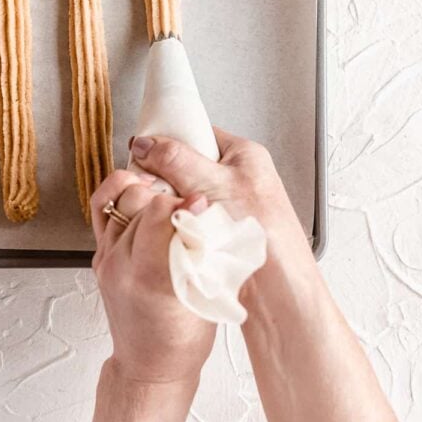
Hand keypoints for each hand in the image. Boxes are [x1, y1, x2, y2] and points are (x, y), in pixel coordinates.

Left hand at [91, 170, 215, 384]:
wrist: (149, 366)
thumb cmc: (182, 340)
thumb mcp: (205, 298)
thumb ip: (204, 253)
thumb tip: (210, 211)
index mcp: (148, 276)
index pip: (158, 213)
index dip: (184, 201)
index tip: (201, 204)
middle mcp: (120, 263)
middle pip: (139, 200)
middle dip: (168, 195)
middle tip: (186, 205)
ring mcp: (106, 258)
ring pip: (119, 199)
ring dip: (147, 192)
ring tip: (168, 200)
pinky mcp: (100, 255)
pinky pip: (100, 208)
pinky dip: (119, 192)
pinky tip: (139, 189)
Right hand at [127, 129, 317, 305]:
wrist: (277, 287)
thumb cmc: (267, 233)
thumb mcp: (217, 184)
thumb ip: (178, 160)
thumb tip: (147, 145)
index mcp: (243, 156)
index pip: (197, 133)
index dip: (169, 139)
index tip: (143, 149)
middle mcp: (235, 179)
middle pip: (184, 166)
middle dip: (164, 177)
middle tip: (152, 186)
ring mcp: (224, 206)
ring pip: (181, 195)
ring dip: (168, 203)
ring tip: (163, 211)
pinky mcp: (215, 231)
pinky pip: (183, 219)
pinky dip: (173, 223)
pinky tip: (169, 230)